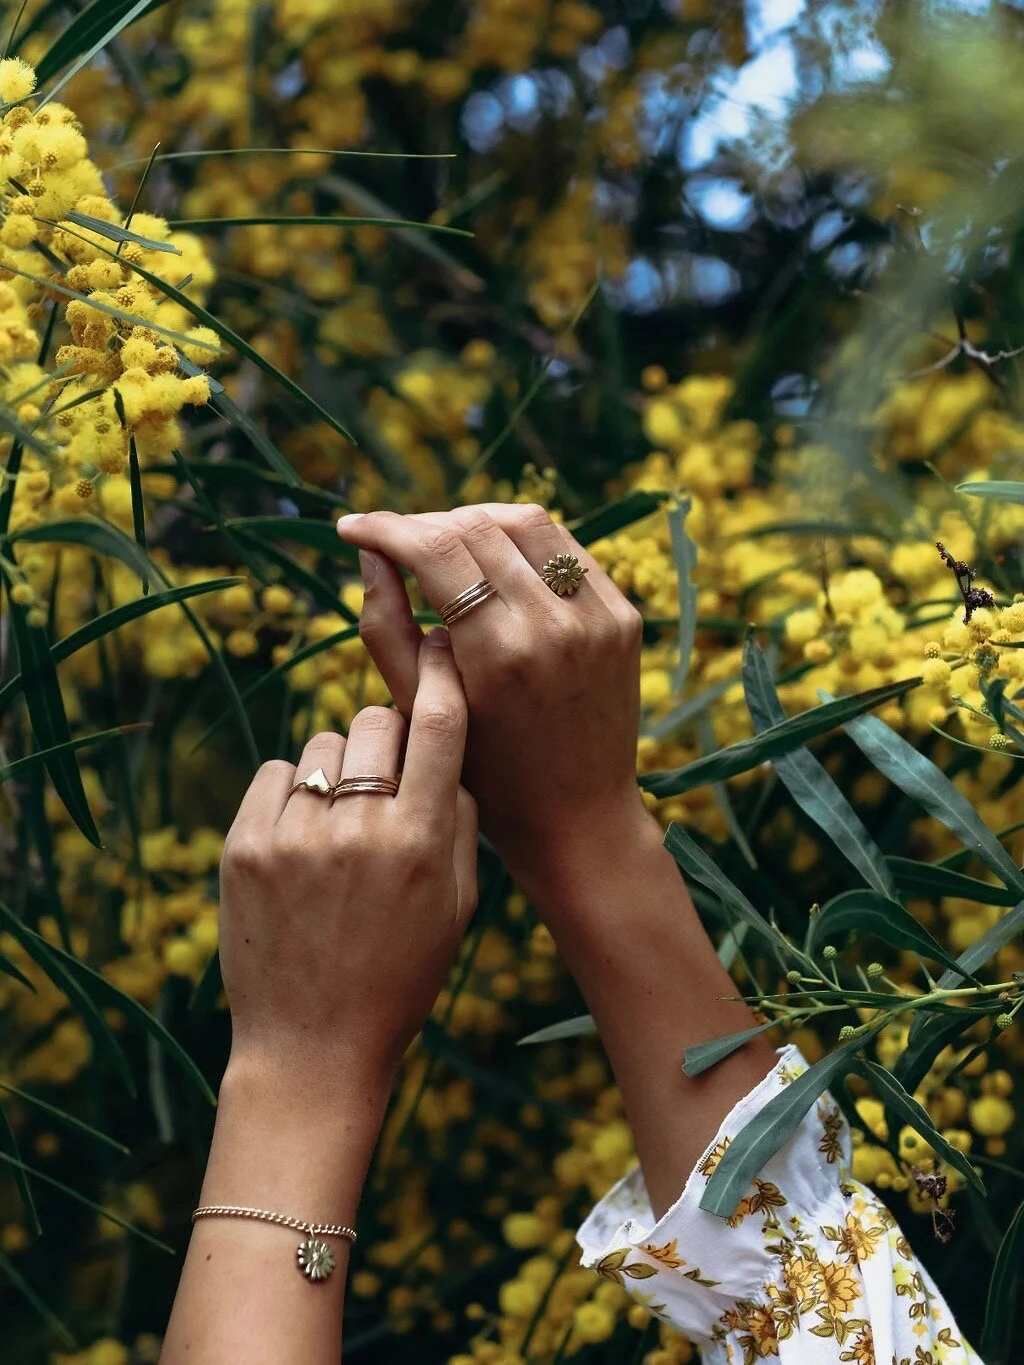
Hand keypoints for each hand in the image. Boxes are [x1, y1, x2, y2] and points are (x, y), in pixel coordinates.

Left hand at [217, 630, 476, 1100]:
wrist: (312, 1045)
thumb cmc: (400, 976)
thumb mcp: (456, 906)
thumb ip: (457, 821)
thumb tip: (446, 752)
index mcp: (419, 842)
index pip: (439, 725)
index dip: (443, 676)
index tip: (442, 647)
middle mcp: (358, 830)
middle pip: (376, 720)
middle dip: (388, 738)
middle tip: (387, 779)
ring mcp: (294, 837)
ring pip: (325, 747)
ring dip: (340, 773)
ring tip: (339, 831)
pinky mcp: (243, 847)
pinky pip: (276, 774)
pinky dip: (292, 794)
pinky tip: (302, 840)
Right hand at [336, 504, 647, 883]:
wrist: (579, 819)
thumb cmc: (486, 777)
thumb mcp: (421, 713)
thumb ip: (386, 630)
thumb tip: (369, 558)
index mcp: (500, 654)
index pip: (436, 550)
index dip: (386, 528)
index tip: (352, 527)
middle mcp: (555, 626)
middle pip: (478, 527)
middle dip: (424, 523)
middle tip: (393, 541)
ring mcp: (599, 617)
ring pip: (527, 523)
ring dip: (475, 520)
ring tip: (441, 544)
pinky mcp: (624, 617)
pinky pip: (568, 549)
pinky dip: (522, 542)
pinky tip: (493, 561)